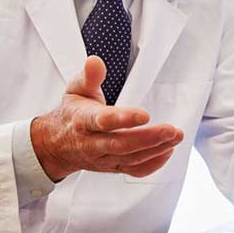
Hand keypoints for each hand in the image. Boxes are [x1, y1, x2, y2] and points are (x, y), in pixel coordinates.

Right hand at [30, 56, 184, 180]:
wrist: (57, 145)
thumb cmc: (72, 114)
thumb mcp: (76, 90)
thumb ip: (89, 76)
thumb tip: (95, 61)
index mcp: (83, 121)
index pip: (103, 121)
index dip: (124, 119)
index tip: (144, 115)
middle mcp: (92, 143)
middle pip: (122, 144)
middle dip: (149, 138)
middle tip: (172, 130)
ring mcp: (103, 158)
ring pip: (131, 158)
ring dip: (156, 149)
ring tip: (176, 137)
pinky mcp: (112, 167)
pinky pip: (133, 170)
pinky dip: (152, 164)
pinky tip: (167, 151)